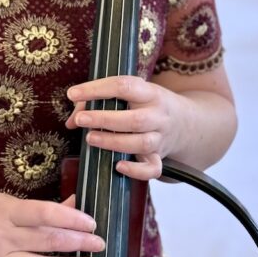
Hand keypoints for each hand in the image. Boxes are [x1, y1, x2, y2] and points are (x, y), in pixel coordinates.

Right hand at [0, 191, 104, 256]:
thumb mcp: (7, 201)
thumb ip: (40, 208)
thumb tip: (74, 206)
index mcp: (7, 212)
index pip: (45, 214)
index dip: (71, 219)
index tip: (91, 223)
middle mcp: (2, 238)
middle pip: (46, 241)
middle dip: (77, 243)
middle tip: (100, 244)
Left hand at [66, 75, 183, 181]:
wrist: (186, 123)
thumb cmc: (147, 105)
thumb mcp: (132, 94)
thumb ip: (99, 102)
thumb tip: (71, 121)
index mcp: (149, 92)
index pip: (124, 86)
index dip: (97, 89)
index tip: (73, 93)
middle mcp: (158, 115)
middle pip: (135, 119)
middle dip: (104, 119)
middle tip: (80, 120)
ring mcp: (161, 137)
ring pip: (142, 143)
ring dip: (113, 142)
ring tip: (90, 138)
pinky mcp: (160, 157)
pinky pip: (152, 169)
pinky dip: (136, 170)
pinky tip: (118, 165)